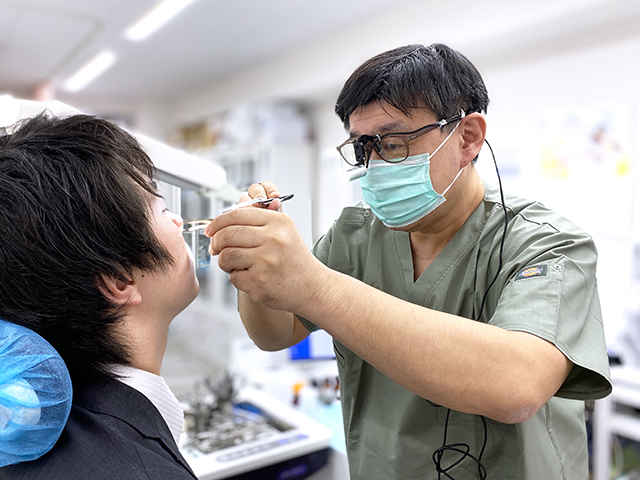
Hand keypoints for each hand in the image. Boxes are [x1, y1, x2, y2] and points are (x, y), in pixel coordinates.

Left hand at [204, 186, 326, 312]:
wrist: (312, 287)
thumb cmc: (292, 258)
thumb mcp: (283, 231)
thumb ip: (256, 222)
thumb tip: (220, 223)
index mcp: (278, 222)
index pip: (237, 214)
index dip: (218, 222)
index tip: (210, 230)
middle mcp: (273, 239)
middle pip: (227, 235)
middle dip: (216, 243)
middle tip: (216, 249)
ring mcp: (266, 261)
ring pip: (226, 257)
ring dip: (225, 262)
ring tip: (235, 264)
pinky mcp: (260, 282)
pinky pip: (234, 277)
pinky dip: (237, 278)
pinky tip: (251, 277)